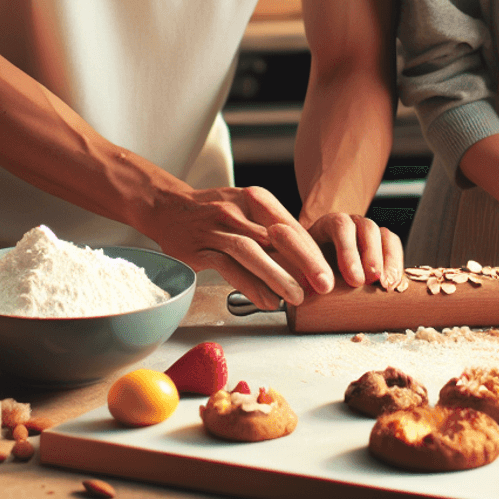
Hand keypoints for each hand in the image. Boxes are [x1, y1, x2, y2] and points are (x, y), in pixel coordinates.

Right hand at [147, 184, 333, 310]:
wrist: (168, 207)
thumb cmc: (215, 212)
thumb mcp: (247, 209)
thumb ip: (272, 230)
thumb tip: (307, 260)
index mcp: (256, 198)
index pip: (290, 225)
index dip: (311, 250)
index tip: (329, 271)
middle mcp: (238, 210)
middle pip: (276, 238)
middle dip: (303, 262)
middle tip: (324, 284)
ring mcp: (216, 228)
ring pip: (252, 252)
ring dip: (277, 276)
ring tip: (297, 298)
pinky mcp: (199, 247)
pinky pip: (227, 267)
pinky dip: (248, 285)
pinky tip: (265, 300)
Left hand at [303, 212, 403, 289]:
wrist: (316, 266)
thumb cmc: (307, 268)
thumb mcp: (300, 267)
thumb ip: (301, 274)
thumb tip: (306, 291)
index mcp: (328, 224)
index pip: (340, 227)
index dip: (348, 252)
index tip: (353, 280)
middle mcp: (352, 223)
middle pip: (367, 228)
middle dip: (371, 256)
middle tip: (371, 280)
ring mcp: (368, 232)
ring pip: (384, 236)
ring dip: (388, 261)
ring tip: (386, 285)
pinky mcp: (382, 245)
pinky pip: (394, 246)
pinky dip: (397, 264)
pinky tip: (394, 283)